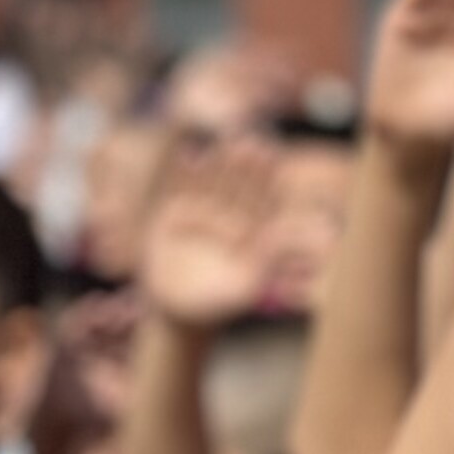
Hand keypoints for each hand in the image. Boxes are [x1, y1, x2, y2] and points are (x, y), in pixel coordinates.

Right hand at [139, 135, 278, 327]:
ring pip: (213, 184)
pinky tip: (189, 154)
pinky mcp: (175, 214)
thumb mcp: (240, 291)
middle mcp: (229, 218)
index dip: (267, 180)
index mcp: (251, 232)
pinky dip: (185, 174)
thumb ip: (258, 271)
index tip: (274, 158)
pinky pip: (181, 190)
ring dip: (218, 165)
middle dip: (246, 167)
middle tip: (253, 143)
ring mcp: (202, 214)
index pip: (261, 203)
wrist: (176, 309)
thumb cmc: (215, 305)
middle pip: (239, 187)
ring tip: (224, 145)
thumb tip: (278, 250)